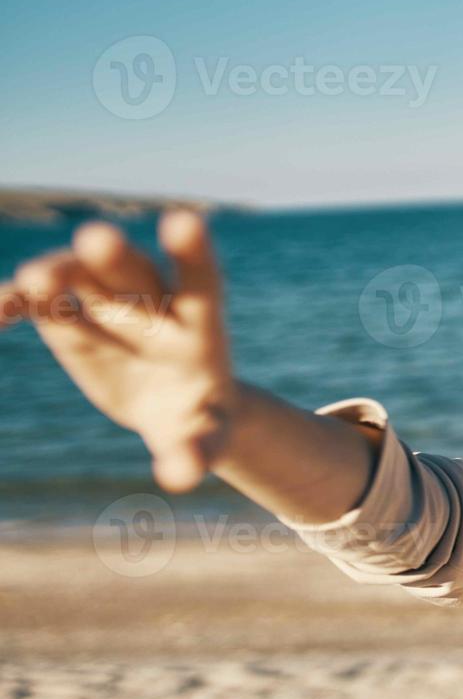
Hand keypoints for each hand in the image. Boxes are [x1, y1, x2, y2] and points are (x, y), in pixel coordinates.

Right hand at [0, 209, 236, 492]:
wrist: (177, 409)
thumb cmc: (201, 421)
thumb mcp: (206, 439)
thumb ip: (195, 453)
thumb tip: (180, 478)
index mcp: (200, 322)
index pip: (201, 277)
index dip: (193, 250)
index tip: (185, 220)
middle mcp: (153, 301)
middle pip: (133, 270)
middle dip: (113, 254)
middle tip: (97, 238)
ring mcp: (106, 303)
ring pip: (78, 275)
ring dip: (57, 274)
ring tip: (33, 285)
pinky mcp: (68, 317)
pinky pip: (35, 302)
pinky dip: (13, 302)